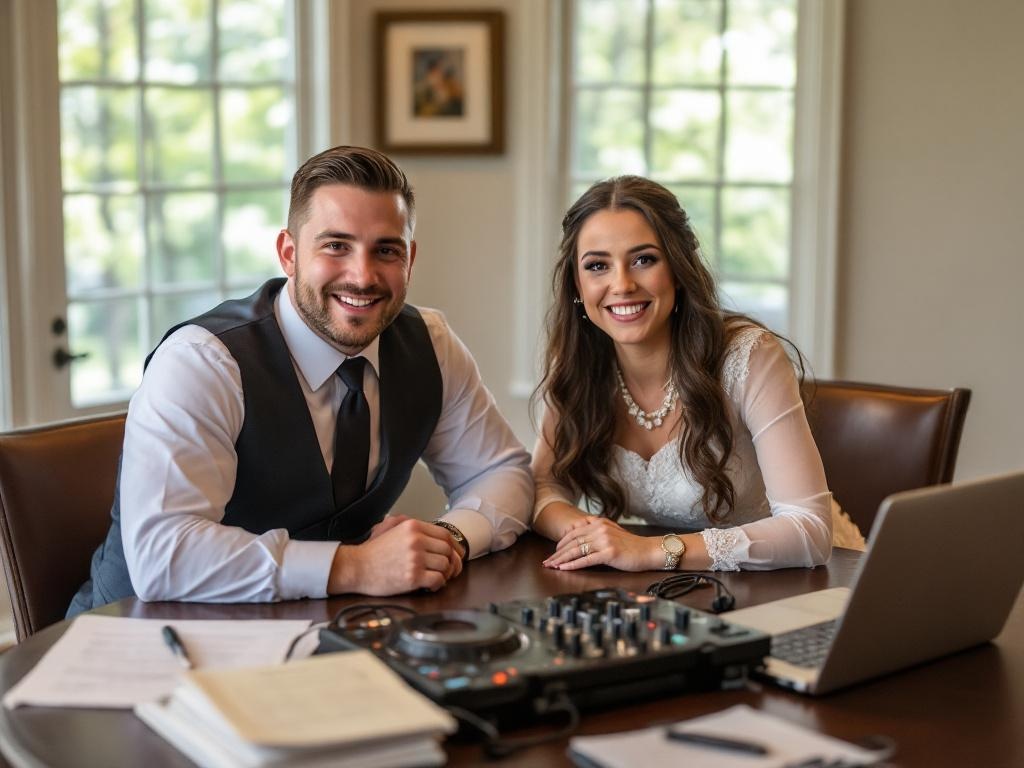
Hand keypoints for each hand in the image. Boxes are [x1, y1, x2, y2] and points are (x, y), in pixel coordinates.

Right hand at [329, 519, 461, 594]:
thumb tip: (434, 534)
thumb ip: (412, 527)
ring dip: (445, 574)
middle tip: (450, 570)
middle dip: (453, 562)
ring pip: (446, 565)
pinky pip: (438, 580)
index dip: (454, 546)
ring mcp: (415, 558)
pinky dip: (438, 584)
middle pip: (448, 550)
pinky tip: (430, 585)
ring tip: (437, 578)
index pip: (445, 534)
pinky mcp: (413, 577)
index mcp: (413, 526)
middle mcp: (416, 540)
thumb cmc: (373, 552)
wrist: (356, 567)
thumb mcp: (391, 528)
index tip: (456, 554)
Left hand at [542, 517, 661, 571]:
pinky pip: (586, 559)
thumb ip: (597, 534)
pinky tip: (564, 568)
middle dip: (557, 553)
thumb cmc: (632, 546)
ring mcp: (604, 540)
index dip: (561, 544)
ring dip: (561, 559)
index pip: (574, 533)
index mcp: (598, 523)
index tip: (553, 553)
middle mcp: (600, 529)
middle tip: (547, 562)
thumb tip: (580, 542)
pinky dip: (573, 564)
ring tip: (551, 566)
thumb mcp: (612, 534)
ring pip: (576, 550)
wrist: (649, 550)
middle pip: (572, 542)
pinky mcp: (609, 552)